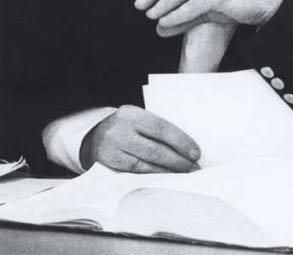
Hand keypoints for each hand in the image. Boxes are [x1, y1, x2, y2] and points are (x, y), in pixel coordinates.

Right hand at [80, 105, 200, 172]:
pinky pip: (134, 174)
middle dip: (178, 162)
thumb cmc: (128, 127)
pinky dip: (152, 177)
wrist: (95, 137)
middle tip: (194, 168)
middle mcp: (119, 131)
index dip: (181, 142)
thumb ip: (158, 128)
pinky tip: (165, 179)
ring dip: (168, 173)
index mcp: (131, 114)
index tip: (196, 154)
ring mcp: (111, 150)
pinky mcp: (108, 166)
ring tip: (183, 175)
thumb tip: (188, 146)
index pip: (161, 128)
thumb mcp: (139, 119)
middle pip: (154, 150)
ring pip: (145, 165)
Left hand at [134, 0, 287, 36]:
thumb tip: (160, 29)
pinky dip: (177, 16)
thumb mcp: (207, 7)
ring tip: (154, 18)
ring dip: (163, 7)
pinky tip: (167, 24)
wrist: (267, 1)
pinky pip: (191, 5)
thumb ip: (184, 15)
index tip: (141, 2)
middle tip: (142, 9)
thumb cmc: (239, 0)